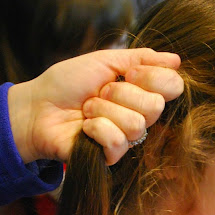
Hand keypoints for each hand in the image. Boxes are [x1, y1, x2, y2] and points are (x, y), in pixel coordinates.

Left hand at [8, 48, 182, 164]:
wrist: (38, 107)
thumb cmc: (67, 83)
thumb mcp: (105, 61)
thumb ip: (141, 58)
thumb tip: (177, 60)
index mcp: (140, 90)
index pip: (172, 85)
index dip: (152, 77)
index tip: (128, 73)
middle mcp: (138, 115)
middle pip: (156, 106)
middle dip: (122, 93)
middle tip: (100, 92)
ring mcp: (126, 138)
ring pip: (136, 124)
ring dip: (104, 110)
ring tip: (87, 109)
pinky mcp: (110, 156)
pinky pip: (118, 141)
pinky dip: (96, 128)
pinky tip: (84, 127)